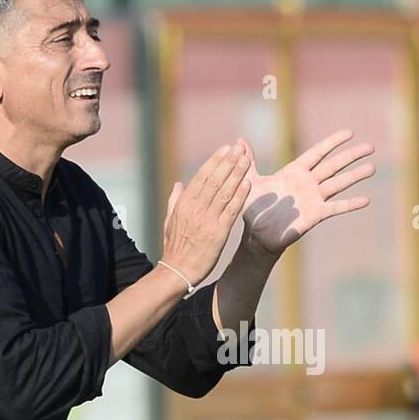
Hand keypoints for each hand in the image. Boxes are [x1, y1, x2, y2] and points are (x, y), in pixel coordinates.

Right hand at [160, 143, 251, 287]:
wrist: (178, 271)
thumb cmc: (175, 247)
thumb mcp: (170, 221)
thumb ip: (175, 200)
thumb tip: (179, 184)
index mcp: (184, 204)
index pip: (201, 177)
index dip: (215, 161)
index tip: (226, 149)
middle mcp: (195, 209)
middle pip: (214, 180)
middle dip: (228, 162)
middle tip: (240, 149)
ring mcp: (207, 220)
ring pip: (224, 192)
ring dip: (236, 174)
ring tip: (246, 159)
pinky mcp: (218, 233)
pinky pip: (231, 211)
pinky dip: (240, 196)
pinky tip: (248, 183)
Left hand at [235, 130, 373, 256]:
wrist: (258, 235)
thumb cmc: (254, 208)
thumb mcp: (250, 181)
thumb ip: (248, 161)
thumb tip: (238, 141)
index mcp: (295, 171)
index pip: (317, 152)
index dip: (332, 142)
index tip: (349, 132)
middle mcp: (308, 183)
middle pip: (334, 165)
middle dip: (351, 156)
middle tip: (371, 146)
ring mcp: (314, 198)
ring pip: (338, 183)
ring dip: (355, 176)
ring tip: (373, 167)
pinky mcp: (315, 214)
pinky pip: (335, 207)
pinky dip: (350, 204)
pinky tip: (366, 199)